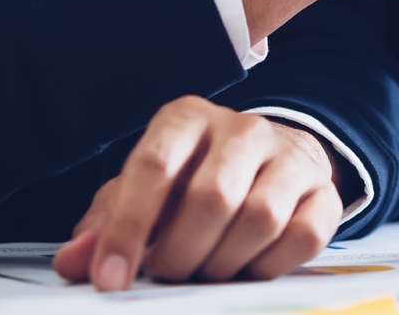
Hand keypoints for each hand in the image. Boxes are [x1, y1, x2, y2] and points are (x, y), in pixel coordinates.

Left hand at [52, 96, 343, 290]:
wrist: (270, 162)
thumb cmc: (194, 180)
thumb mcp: (143, 193)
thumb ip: (105, 226)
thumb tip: (74, 263)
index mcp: (187, 119)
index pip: (153, 168)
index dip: (127, 229)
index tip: (111, 278)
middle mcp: (243, 129)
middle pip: (212, 198)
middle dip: (181, 254)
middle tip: (167, 275)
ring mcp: (290, 158)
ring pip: (260, 218)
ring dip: (223, 263)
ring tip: (205, 272)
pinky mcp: (323, 192)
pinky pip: (302, 237)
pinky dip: (268, 266)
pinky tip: (247, 266)